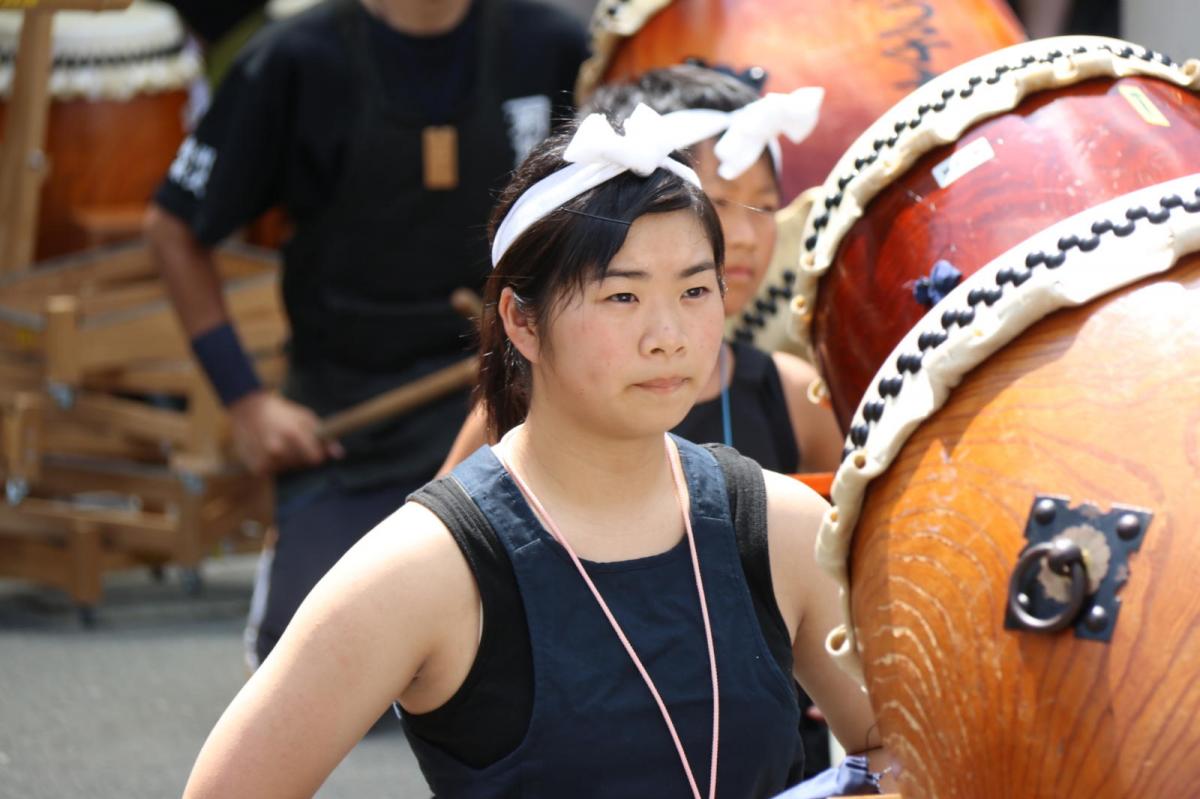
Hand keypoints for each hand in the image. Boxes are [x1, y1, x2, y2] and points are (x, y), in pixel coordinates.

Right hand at [228, 390, 343, 475]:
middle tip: (288, 440)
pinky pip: (271, 471)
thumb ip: (324, 437)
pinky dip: (270, 464)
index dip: (316, 454)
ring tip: (276, 442)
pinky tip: (265, 449)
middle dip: (299, 455)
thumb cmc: (283, 412)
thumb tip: (340, 455)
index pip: (315, 459)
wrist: (249, 407)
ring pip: (285, 468)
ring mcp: (265, 458)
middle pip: (300, 464)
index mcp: (292, 434)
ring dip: (284, 460)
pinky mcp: (255, 465)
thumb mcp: (305, 418)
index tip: (311, 447)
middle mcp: (278, 448)